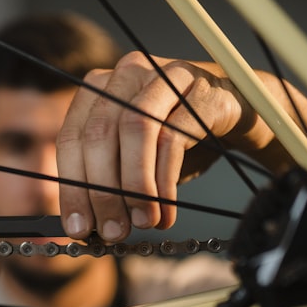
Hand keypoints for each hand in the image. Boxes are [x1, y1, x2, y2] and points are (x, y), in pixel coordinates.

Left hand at [56, 52, 304, 241]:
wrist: (236, 110)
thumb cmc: (177, 135)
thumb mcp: (134, 157)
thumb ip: (109, 181)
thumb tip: (86, 227)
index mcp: (97, 89)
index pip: (71, 139)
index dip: (71, 187)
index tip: (77, 228)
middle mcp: (125, 74)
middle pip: (98, 134)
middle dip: (102, 191)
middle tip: (113, 231)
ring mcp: (162, 76)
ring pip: (133, 130)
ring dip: (134, 186)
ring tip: (141, 223)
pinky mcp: (199, 91)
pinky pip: (172, 138)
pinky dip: (164, 181)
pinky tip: (165, 210)